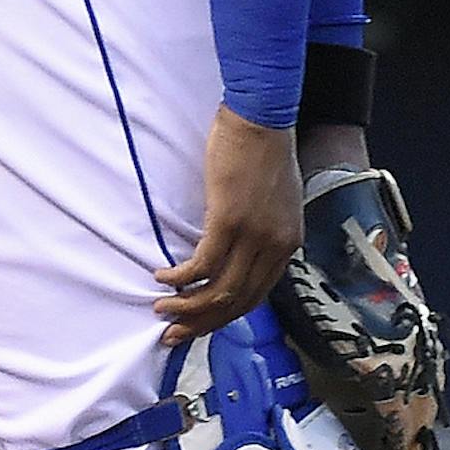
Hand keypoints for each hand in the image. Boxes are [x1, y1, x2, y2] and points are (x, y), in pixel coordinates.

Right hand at [155, 108, 302, 340]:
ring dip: (188, 306)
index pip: (257, 296)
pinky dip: (181, 278)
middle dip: (202, 323)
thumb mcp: (273, 200)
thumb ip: (261, 229)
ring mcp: (254, 236)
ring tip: (162, 309)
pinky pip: (203, 264)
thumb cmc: (262, 149)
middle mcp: (275, 246)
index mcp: (288, 243)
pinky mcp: (230, 221)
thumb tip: (235, 251)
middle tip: (173, 333)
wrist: (262, 116)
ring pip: (220, 290)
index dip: (224, 316)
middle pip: (238, 302)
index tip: (197, 324)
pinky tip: (163, 277)